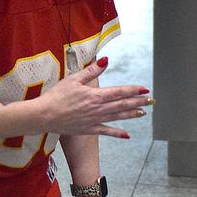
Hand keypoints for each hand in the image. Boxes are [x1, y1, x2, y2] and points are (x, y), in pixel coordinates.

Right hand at [37, 57, 151, 138]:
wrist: (44, 115)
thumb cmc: (56, 96)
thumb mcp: (73, 79)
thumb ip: (91, 71)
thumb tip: (106, 61)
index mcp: (95, 95)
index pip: (119, 92)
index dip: (133, 90)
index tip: (144, 89)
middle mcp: (98, 109)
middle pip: (122, 105)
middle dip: (138, 102)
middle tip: (151, 100)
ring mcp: (94, 120)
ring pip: (118, 117)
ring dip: (132, 114)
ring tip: (143, 113)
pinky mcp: (88, 129)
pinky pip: (106, 132)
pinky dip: (118, 133)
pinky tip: (127, 135)